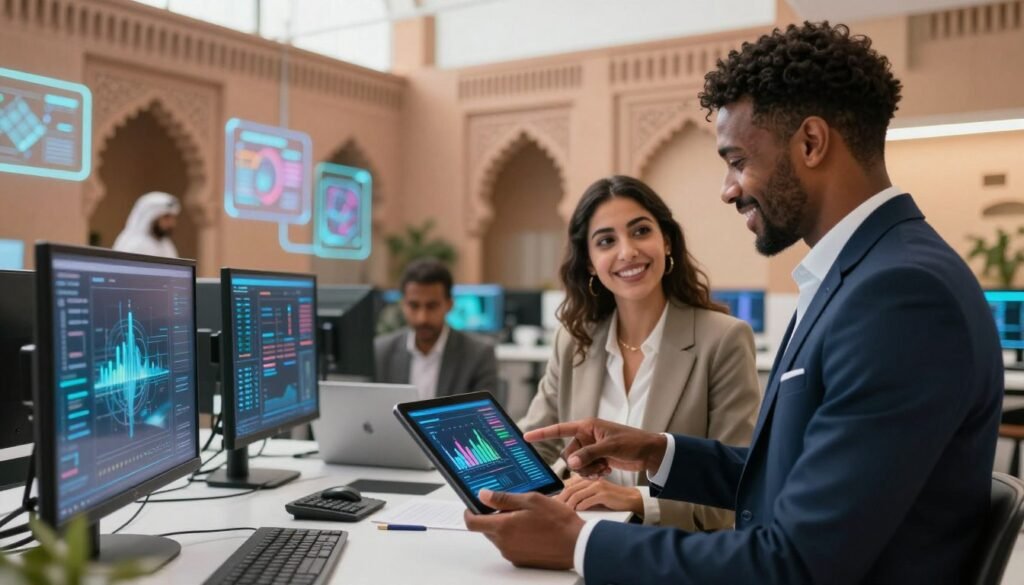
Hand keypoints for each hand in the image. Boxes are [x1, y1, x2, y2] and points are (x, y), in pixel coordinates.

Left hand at [463, 490, 583, 569]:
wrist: (577, 545)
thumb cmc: (558, 522)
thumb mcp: (531, 500)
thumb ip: (504, 498)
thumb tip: (483, 495)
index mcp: (503, 527)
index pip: (472, 523)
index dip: (469, 512)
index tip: (472, 505)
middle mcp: (504, 544)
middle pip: (486, 529)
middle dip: (492, 517)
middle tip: (509, 505)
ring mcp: (512, 554)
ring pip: (498, 537)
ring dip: (504, 527)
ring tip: (525, 516)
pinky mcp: (521, 560)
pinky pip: (509, 546)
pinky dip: (514, 536)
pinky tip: (531, 528)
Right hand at [524, 418, 667, 478]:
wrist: (649, 453)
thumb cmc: (632, 443)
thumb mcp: (610, 447)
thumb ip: (588, 455)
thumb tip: (570, 464)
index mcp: (587, 426)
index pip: (559, 429)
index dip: (542, 433)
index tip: (526, 436)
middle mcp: (586, 437)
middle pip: (568, 454)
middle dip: (579, 463)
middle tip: (596, 465)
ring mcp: (591, 449)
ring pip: (576, 465)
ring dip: (588, 470)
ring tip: (604, 468)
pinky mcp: (597, 459)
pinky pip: (585, 470)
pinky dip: (594, 473)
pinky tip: (606, 470)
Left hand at [555, 475, 643, 515]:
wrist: (631, 499)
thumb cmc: (613, 500)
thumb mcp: (596, 495)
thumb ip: (583, 496)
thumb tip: (568, 503)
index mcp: (589, 480)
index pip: (569, 485)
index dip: (560, 494)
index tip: (553, 503)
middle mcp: (592, 481)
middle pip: (570, 489)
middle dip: (561, 500)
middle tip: (555, 509)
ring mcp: (598, 486)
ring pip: (577, 495)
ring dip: (569, 505)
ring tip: (565, 512)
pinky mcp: (604, 494)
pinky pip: (588, 500)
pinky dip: (581, 507)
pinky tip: (577, 511)